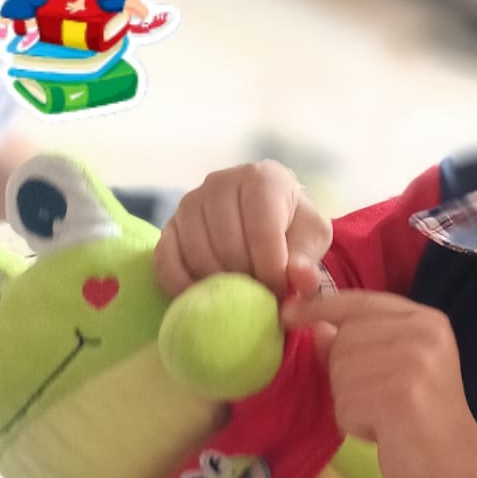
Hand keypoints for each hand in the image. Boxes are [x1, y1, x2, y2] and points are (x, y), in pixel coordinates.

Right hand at [154, 161, 331, 300]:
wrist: (263, 217)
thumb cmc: (290, 226)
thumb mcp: (310, 238)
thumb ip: (306, 259)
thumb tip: (302, 280)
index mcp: (262, 178)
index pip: (262, 230)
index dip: (270, 270)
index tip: (279, 292)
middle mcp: (220, 182)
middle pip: (227, 244)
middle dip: (246, 279)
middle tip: (259, 297)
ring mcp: (189, 203)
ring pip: (197, 254)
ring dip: (218, 285)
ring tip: (238, 295)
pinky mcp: (168, 226)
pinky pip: (166, 261)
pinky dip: (182, 285)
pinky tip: (203, 298)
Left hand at [279, 289, 476, 477]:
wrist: (456, 465)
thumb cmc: (420, 419)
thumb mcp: (391, 371)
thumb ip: (355, 345)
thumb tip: (314, 326)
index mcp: (425, 320)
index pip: (359, 301)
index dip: (319, 307)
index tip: (288, 314)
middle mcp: (422, 333)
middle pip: (343, 340)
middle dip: (347, 377)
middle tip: (381, 402)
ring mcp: (412, 361)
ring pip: (340, 373)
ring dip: (351, 403)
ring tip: (385, 418)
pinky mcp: (398, 393)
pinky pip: (345, 403)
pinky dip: (355, 424)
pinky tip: (385, 432)